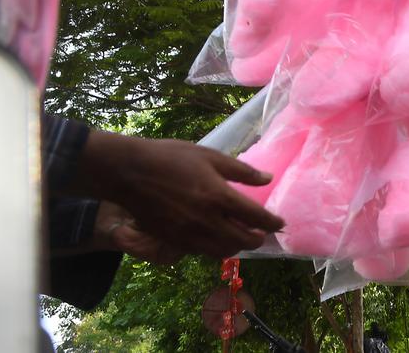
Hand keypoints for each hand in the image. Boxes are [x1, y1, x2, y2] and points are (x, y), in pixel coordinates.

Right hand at [74, 132, 284, 258]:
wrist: (128, 172)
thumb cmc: (170, 158)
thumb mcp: (210, 156)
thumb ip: (242, 171)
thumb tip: (268, 179)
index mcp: (218, 196)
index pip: (256, 217)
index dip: (272, 223)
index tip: (280, 223)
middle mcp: (206, 220)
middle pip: (243, 241)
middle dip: (258, 239)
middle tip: (263, 234)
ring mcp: (189, 234)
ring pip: (223, 251)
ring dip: (238, 247)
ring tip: (243, 237)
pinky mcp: (173, 241)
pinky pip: (202, 252)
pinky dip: (216, 248)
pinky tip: (219, 238)